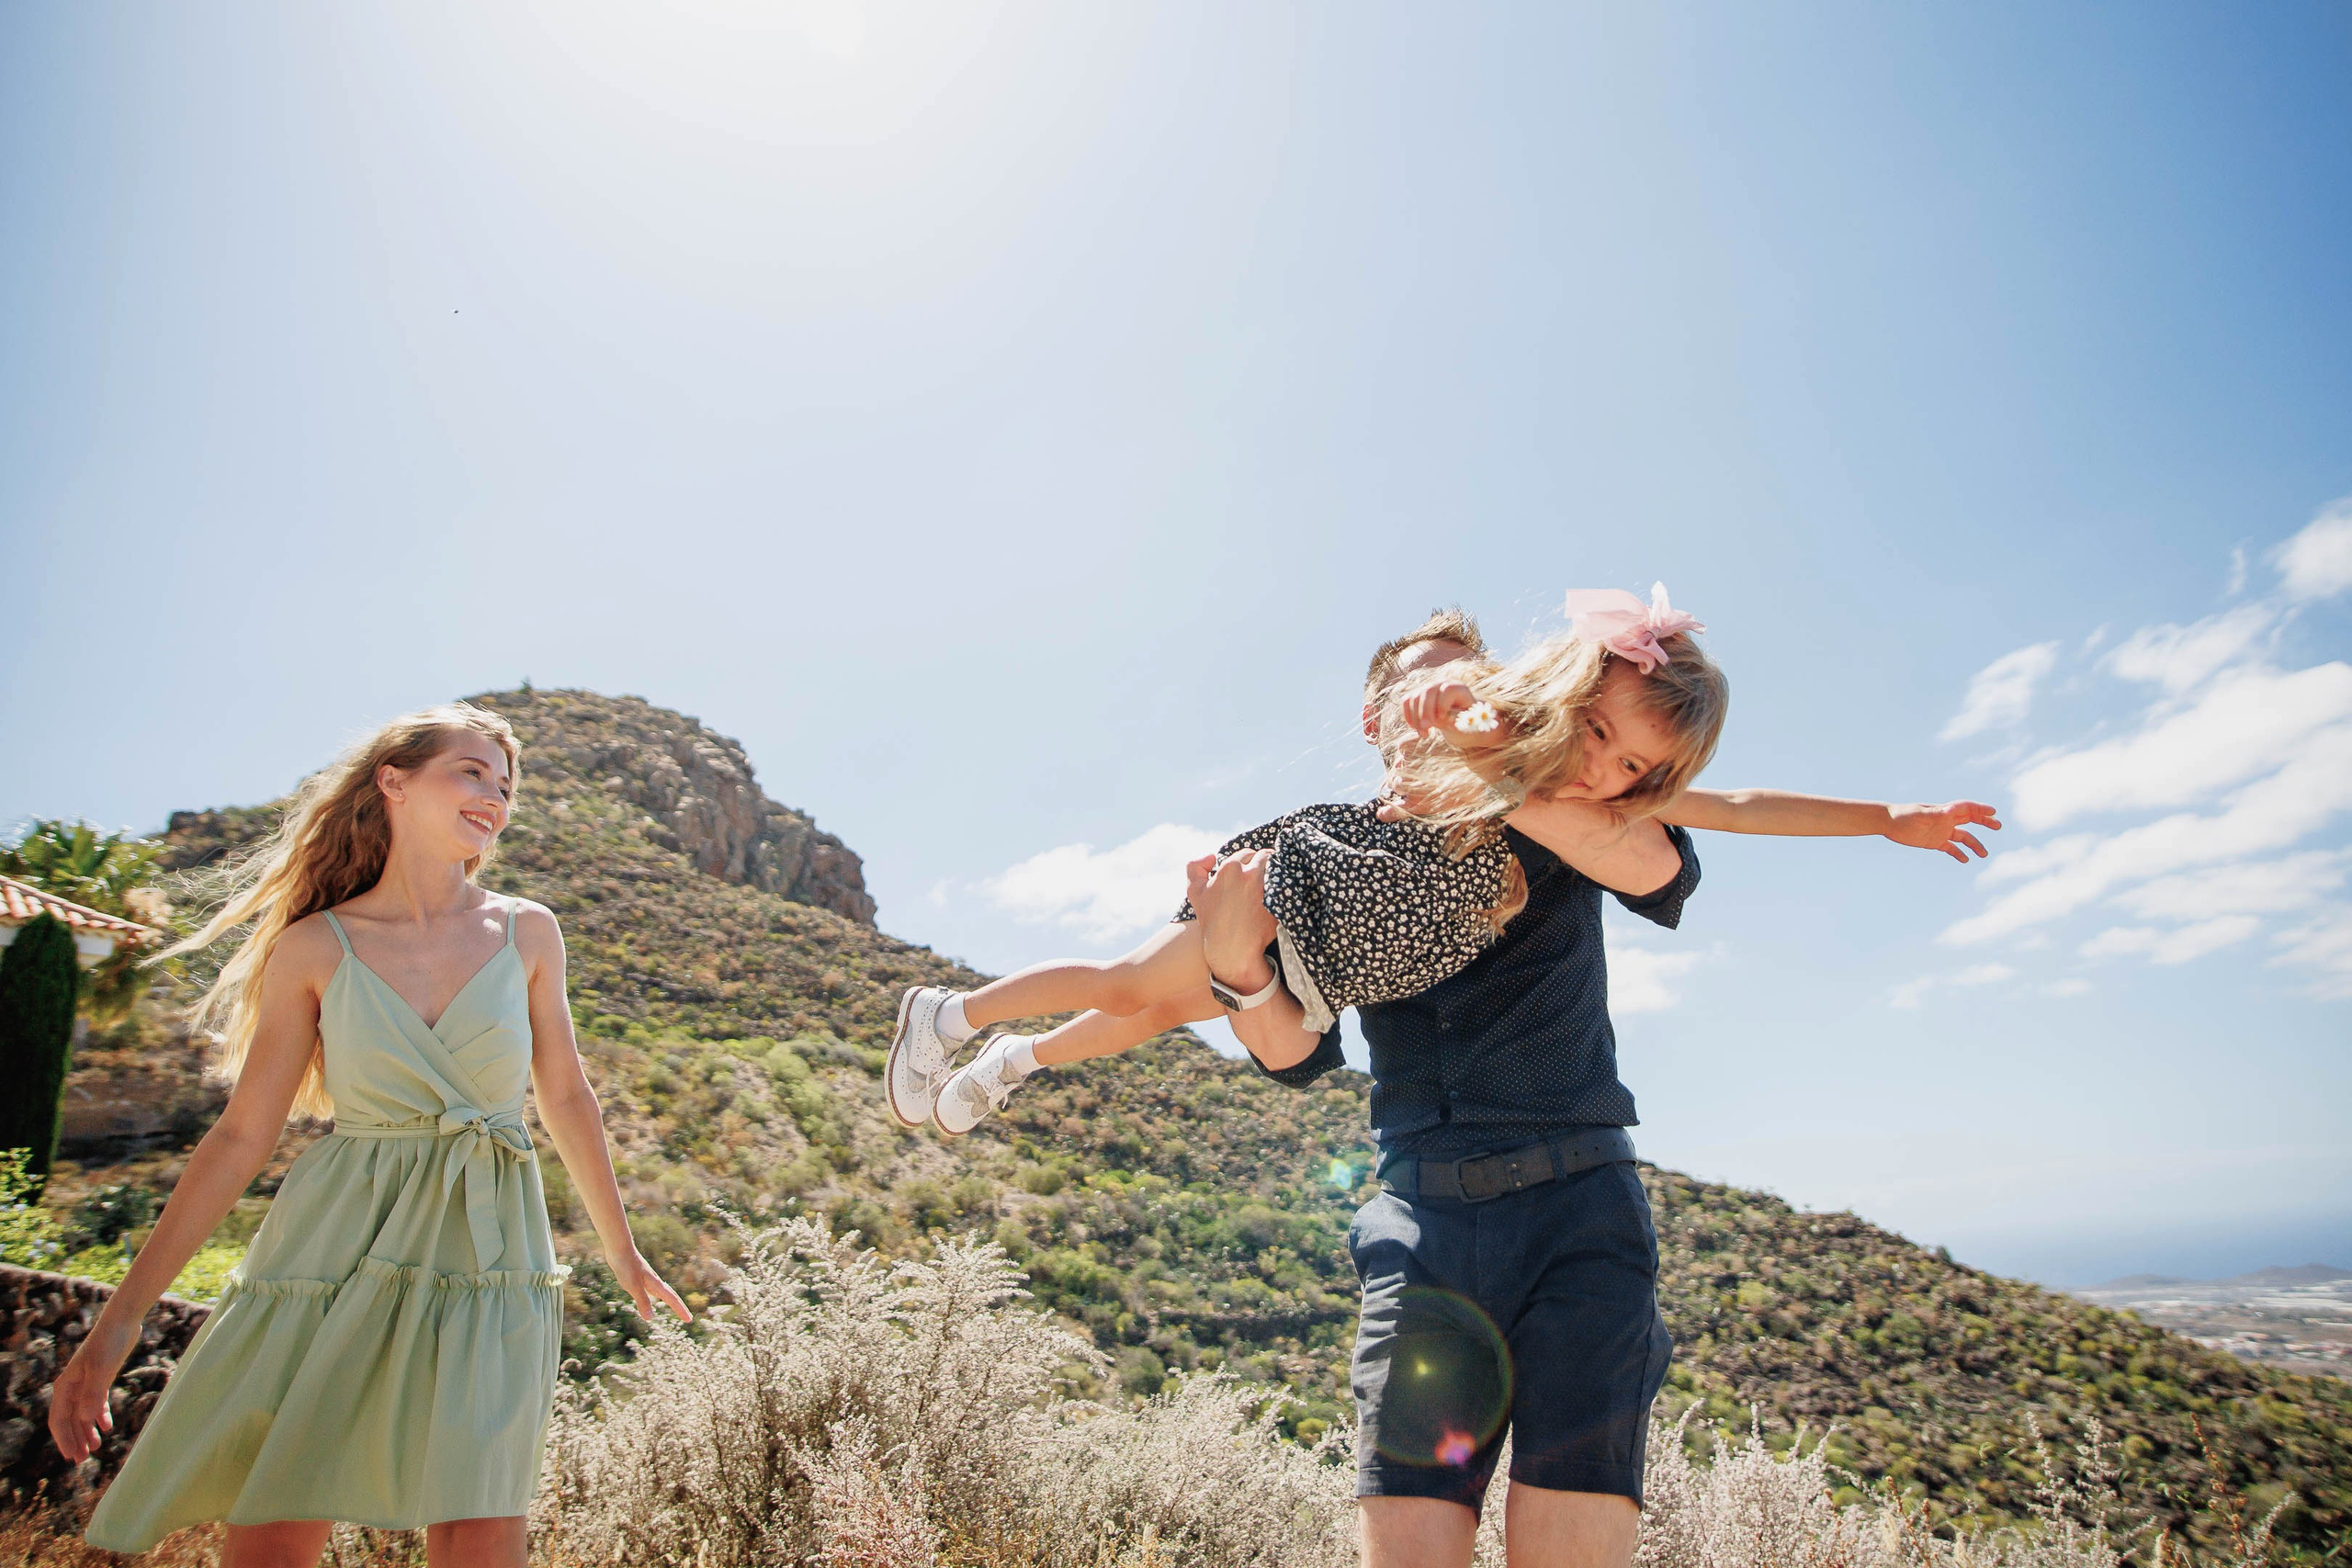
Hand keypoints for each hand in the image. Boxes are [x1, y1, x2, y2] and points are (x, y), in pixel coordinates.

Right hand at [48, 1319, 133, 1463]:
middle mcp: (72, 1387)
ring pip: (82, 1414)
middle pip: (69, 1420)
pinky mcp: (100, 1379)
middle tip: (82, 1460)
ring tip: (95, 1448)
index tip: (70, 1456)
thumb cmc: (108, 1344)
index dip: (63, 1439)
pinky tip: (107, 1427)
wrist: (121, 1323)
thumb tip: (84, 1419)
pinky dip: (99, 1416)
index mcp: (65, 1386)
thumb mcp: (102, 1369)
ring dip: (86, 1432)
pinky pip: (96, 1403)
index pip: (59, 1419)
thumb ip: (93, 1393)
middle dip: (74, 1440)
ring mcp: (86, 1383)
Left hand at [609, 1248, 692, 1323]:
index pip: (672, 1299)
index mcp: (655, 1284)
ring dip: (669, 1299)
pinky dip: (656, 1295)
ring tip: (674, 1305)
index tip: (689, 1320)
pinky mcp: (639, 1276)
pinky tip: (652, 1294)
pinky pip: (652, 1289)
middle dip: (679, 1307)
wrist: (619, 1248)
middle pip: (670, 1296)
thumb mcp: (634, 1287)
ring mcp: (647, 1278)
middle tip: (687, 1317)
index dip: (681, 1310)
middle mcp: (654, 1281)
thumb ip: (643, 1301)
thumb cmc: (627, 1266)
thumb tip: (650, 1318)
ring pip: (662, 1291)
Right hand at [1188, 849, 1277, 984]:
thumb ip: (1195, 868)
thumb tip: (1211, 856)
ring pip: (1278, 866)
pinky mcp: (1280, 899)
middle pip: (1265, 856)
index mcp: (1229, 868)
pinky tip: (1281, 892)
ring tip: (1273, 881)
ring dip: (1277, 870)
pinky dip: (1286, 883)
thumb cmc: (1212, 920)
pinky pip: (1288, 882)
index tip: (1248, 872)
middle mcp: (1249, 874)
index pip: (1246, 853)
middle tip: (1262, 876)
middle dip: (1264, 863)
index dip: (1248, 862)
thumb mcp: (1195, 892)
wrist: (1231, 948)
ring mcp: (1266, 886)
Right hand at [1395, 678, 1495, 746]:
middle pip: (1428, 691)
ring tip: (1424, 734)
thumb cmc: (1467, 722)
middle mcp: (1442, 683)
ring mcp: (1429, 687)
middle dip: (1425, 712)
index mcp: (1459, 688)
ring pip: (1415, 697)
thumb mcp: (1469, 723)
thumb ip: (1460, 721)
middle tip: (1426, 730)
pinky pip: (1406, 701)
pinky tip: (1415, 728)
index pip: (1447, 690)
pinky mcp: (1418, 695)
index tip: (1441, 722)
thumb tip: (1448, 720)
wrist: (1460, 719)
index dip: (1442, 706)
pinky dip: (1408, 715)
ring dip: (1416, 718)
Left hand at [1884, 800, 2001, 862]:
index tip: (1993, 812)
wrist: (1887, 823)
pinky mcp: (1933, 842)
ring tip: (1983, 854)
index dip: (1981, 809)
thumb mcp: (1920, 815)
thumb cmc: (1902, 816)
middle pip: (1970, 820)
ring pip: (1963, 837)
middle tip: (1998, 826)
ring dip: (1974, 844)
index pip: (1967, 808)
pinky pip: (1950, 848)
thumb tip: (1952, 810)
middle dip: (1984, 822)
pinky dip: (1958, 853)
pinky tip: (1965, 860)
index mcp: (1944, 811)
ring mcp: (1940, 831)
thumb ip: (1937, 813)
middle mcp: (1945, 820)